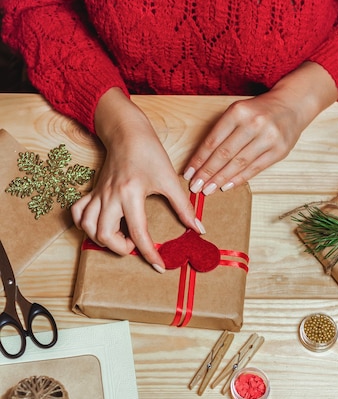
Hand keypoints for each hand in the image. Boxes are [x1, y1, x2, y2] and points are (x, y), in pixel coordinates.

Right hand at [71, 89, 203, 270]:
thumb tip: (198, 229)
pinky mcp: (93, 192)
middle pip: (104, 235)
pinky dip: (85, 224)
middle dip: (120, 248)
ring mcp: (99, 195)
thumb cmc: (149, 153)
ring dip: (101, 239)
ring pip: (87, 227)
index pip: (138, 232)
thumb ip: (183, 207)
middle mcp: (110, 197)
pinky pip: (78, 213)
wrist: (128, 132)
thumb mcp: (170, 179)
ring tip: (119, 236)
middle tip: (135, 243)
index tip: (158, 266)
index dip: (149, 253)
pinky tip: (99, 225)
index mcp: (131, 194)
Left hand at [183, 62, 337, 193]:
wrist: (292, 105)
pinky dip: (239, 179)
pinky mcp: (279, 150)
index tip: (188, 173)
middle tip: (195, 187)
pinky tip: (226, 186)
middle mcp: (254, 123)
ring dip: (221, 179)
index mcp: (238, 111)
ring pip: (239, 163)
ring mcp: (268, 138)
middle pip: (224, 154)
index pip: (213, 141)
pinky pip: (255, 169)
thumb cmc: (258, 111)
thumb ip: (222, 132)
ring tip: (208, 190)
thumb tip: (202, 162)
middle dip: (207, 173)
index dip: (199, 160)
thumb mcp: (238, 112)